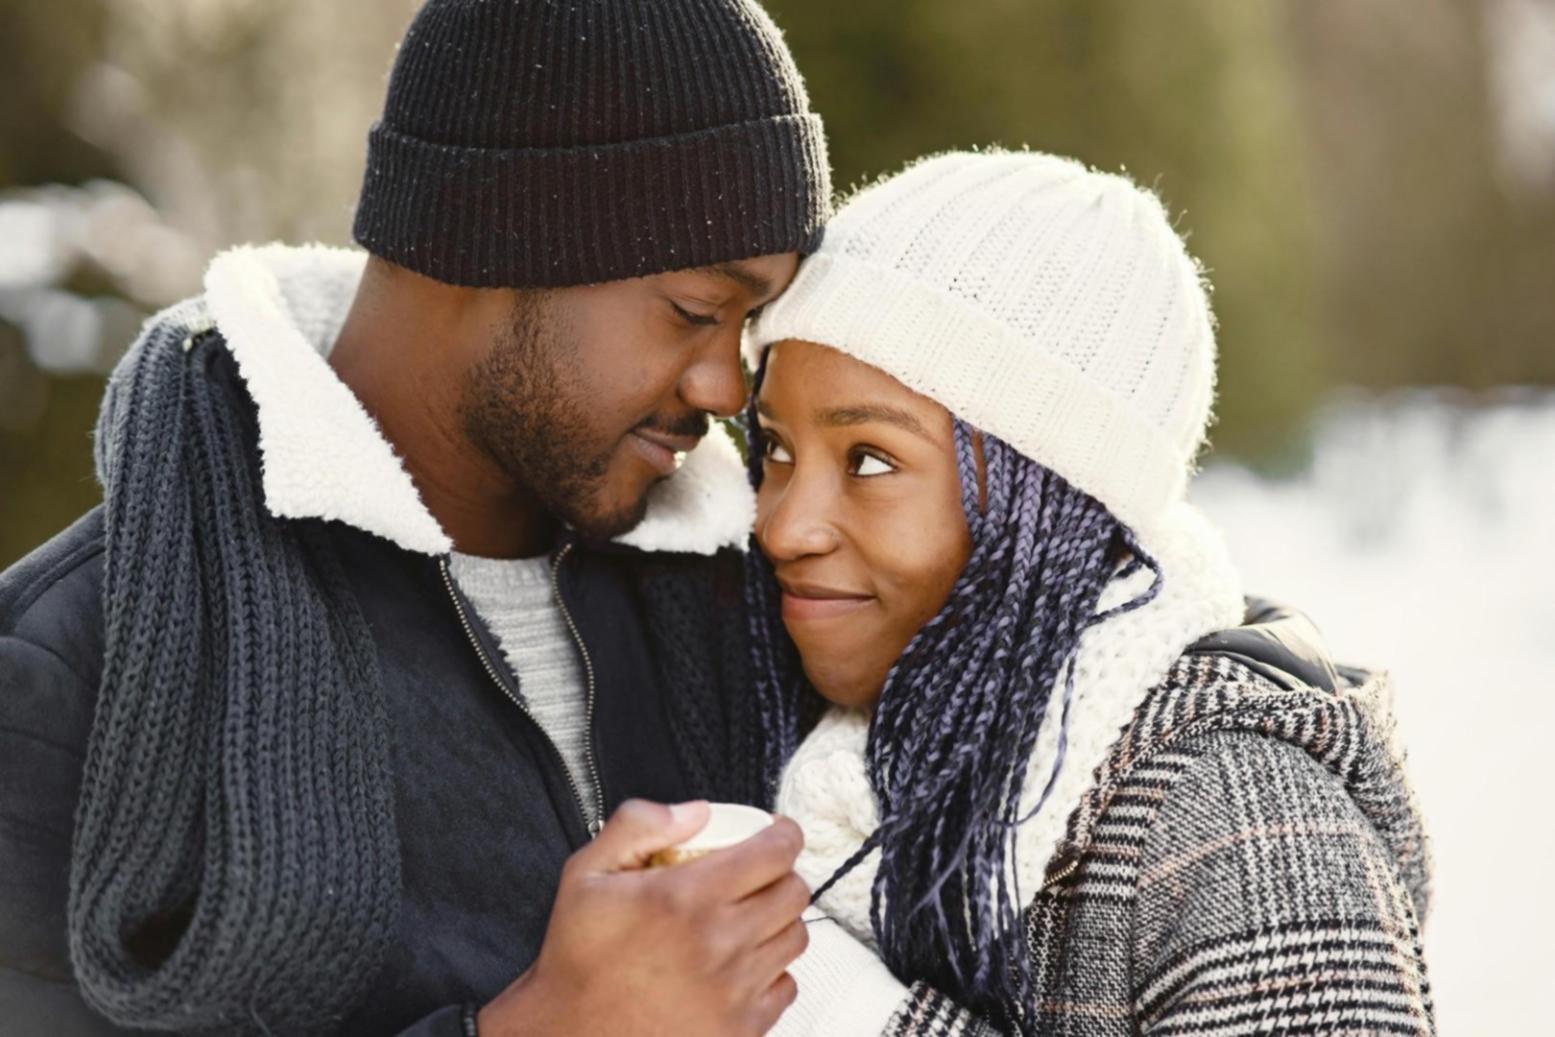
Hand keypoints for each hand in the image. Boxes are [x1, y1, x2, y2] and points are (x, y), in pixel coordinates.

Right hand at [476, 799, 810, 1036]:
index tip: (776, 833)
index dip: (782, 834)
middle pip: (794, 892)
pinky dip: (770, 972)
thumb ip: (638, 826)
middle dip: (780, 874)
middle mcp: (720, 943)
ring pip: (795, 938)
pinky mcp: (741, 1028)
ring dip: (777, 922)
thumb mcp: (587, 875)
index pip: (775, 852)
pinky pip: (785, 987)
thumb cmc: (578, 961)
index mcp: (686, 898)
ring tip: (745, 920)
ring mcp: (735, 990)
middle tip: (756, 876)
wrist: (569, 1036)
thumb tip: (697, 812)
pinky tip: (738, 966)